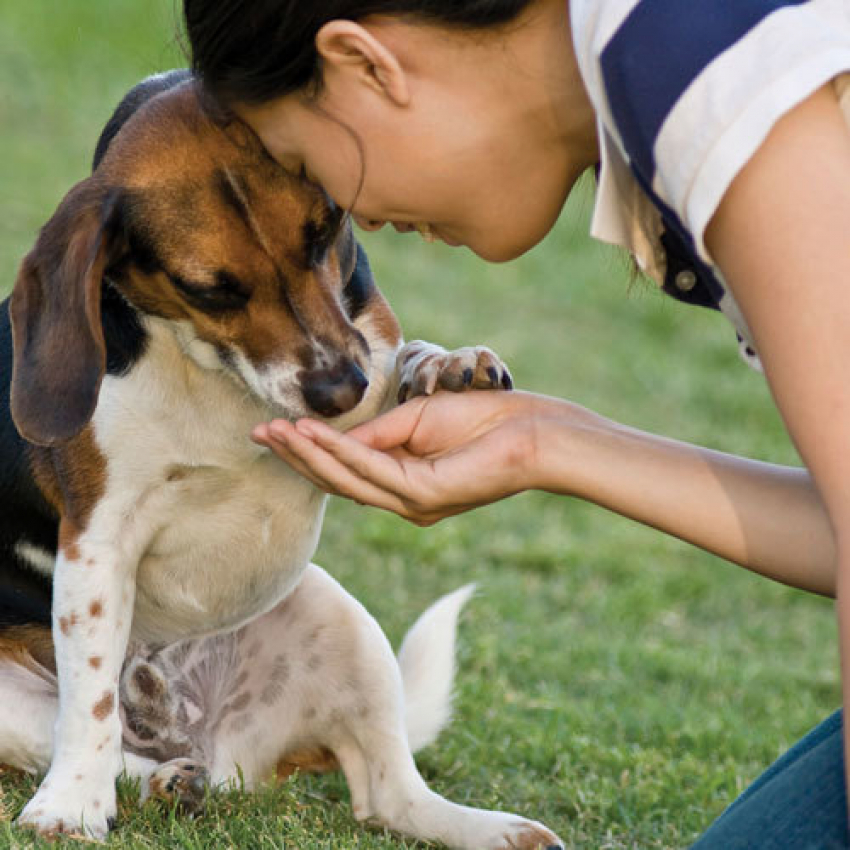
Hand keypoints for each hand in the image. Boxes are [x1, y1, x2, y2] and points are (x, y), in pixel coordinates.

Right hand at [252, 390, 546, 524]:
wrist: (531, 430)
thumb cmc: (481, 420)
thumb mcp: (416, 420)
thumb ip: (376, 433)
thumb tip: (332, 435)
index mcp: (402, 484)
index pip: (345, 471)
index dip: (308, 452)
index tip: (273, 430)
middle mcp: (403, 501)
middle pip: (337, 480)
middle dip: (297, 456)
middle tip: (259, 433)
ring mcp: (412, 503)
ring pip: (347, 479)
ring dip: (308, 454)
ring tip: (275, 431)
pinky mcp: (424, 495)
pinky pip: (371, 469)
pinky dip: (338, 450)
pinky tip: (311, 433)